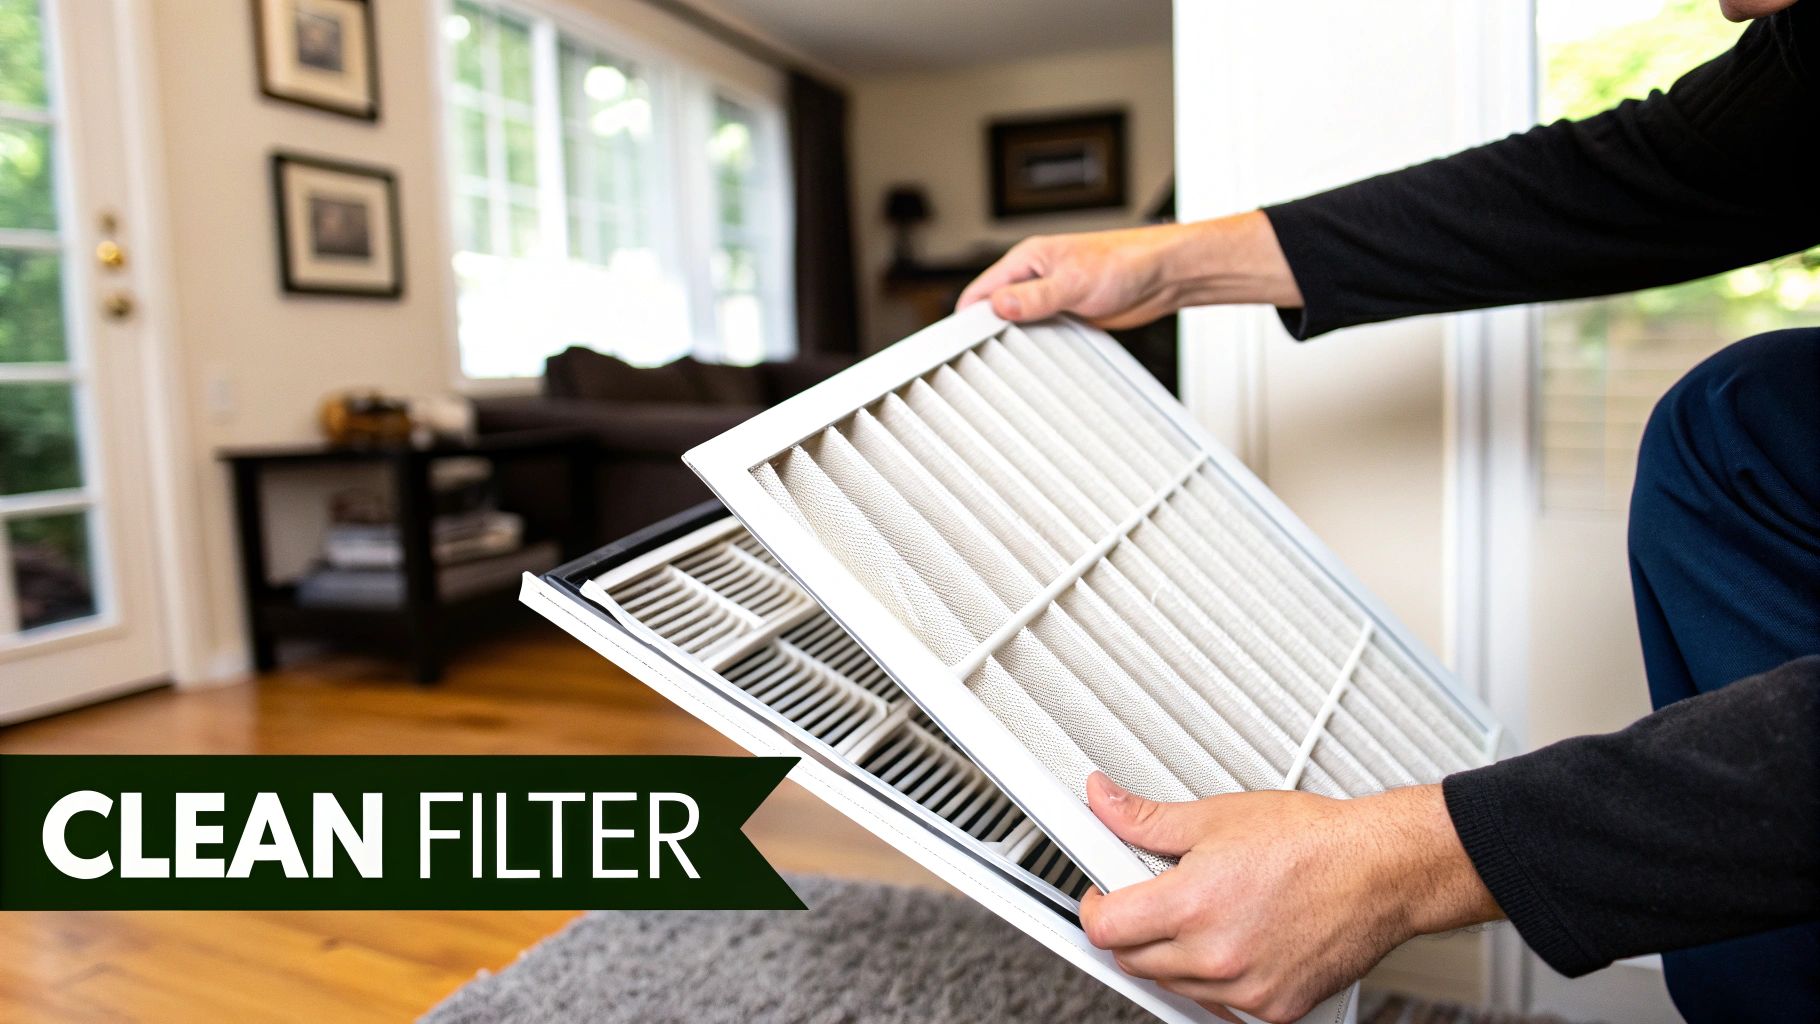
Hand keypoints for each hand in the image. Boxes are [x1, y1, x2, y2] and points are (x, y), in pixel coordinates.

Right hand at [955, 212, 1303, 327]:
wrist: (1165, 275)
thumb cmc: (1127, 260)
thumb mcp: (1074, 281)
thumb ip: (1035, 297)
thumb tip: (1000, 306)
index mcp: (1029, 259)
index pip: (982, 290)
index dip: (968, 316)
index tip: (960, 344)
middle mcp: (1036, 278)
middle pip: (997, 311)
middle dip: (990, 333)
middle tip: (985, 361)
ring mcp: (1052, 299)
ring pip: (1020, 325)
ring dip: (1018, 342)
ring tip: (1011, 365)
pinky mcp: (1070, 316)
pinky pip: (1044, 335)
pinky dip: (1041, 348)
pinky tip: (1041, 360)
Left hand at [1078, 772, 1500, 1023]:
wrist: (1380, 870)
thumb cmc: (1312, 842)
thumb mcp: (1216, 817)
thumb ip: (1145, 818)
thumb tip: (1102, 800)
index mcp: (1193, 904)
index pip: (1105, 927)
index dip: (1095, 905)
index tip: (1103, 892)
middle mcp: (1216, 955)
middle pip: (1133, 959)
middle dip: (1132, 927)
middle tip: (1154, 896)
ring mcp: (1246, 989)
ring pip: (1173, 984)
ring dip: (1172, 954)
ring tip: (1204, 912)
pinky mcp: (1276, 1010)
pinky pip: (1221, 1004)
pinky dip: (1218, 977)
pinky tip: (1236, 939)